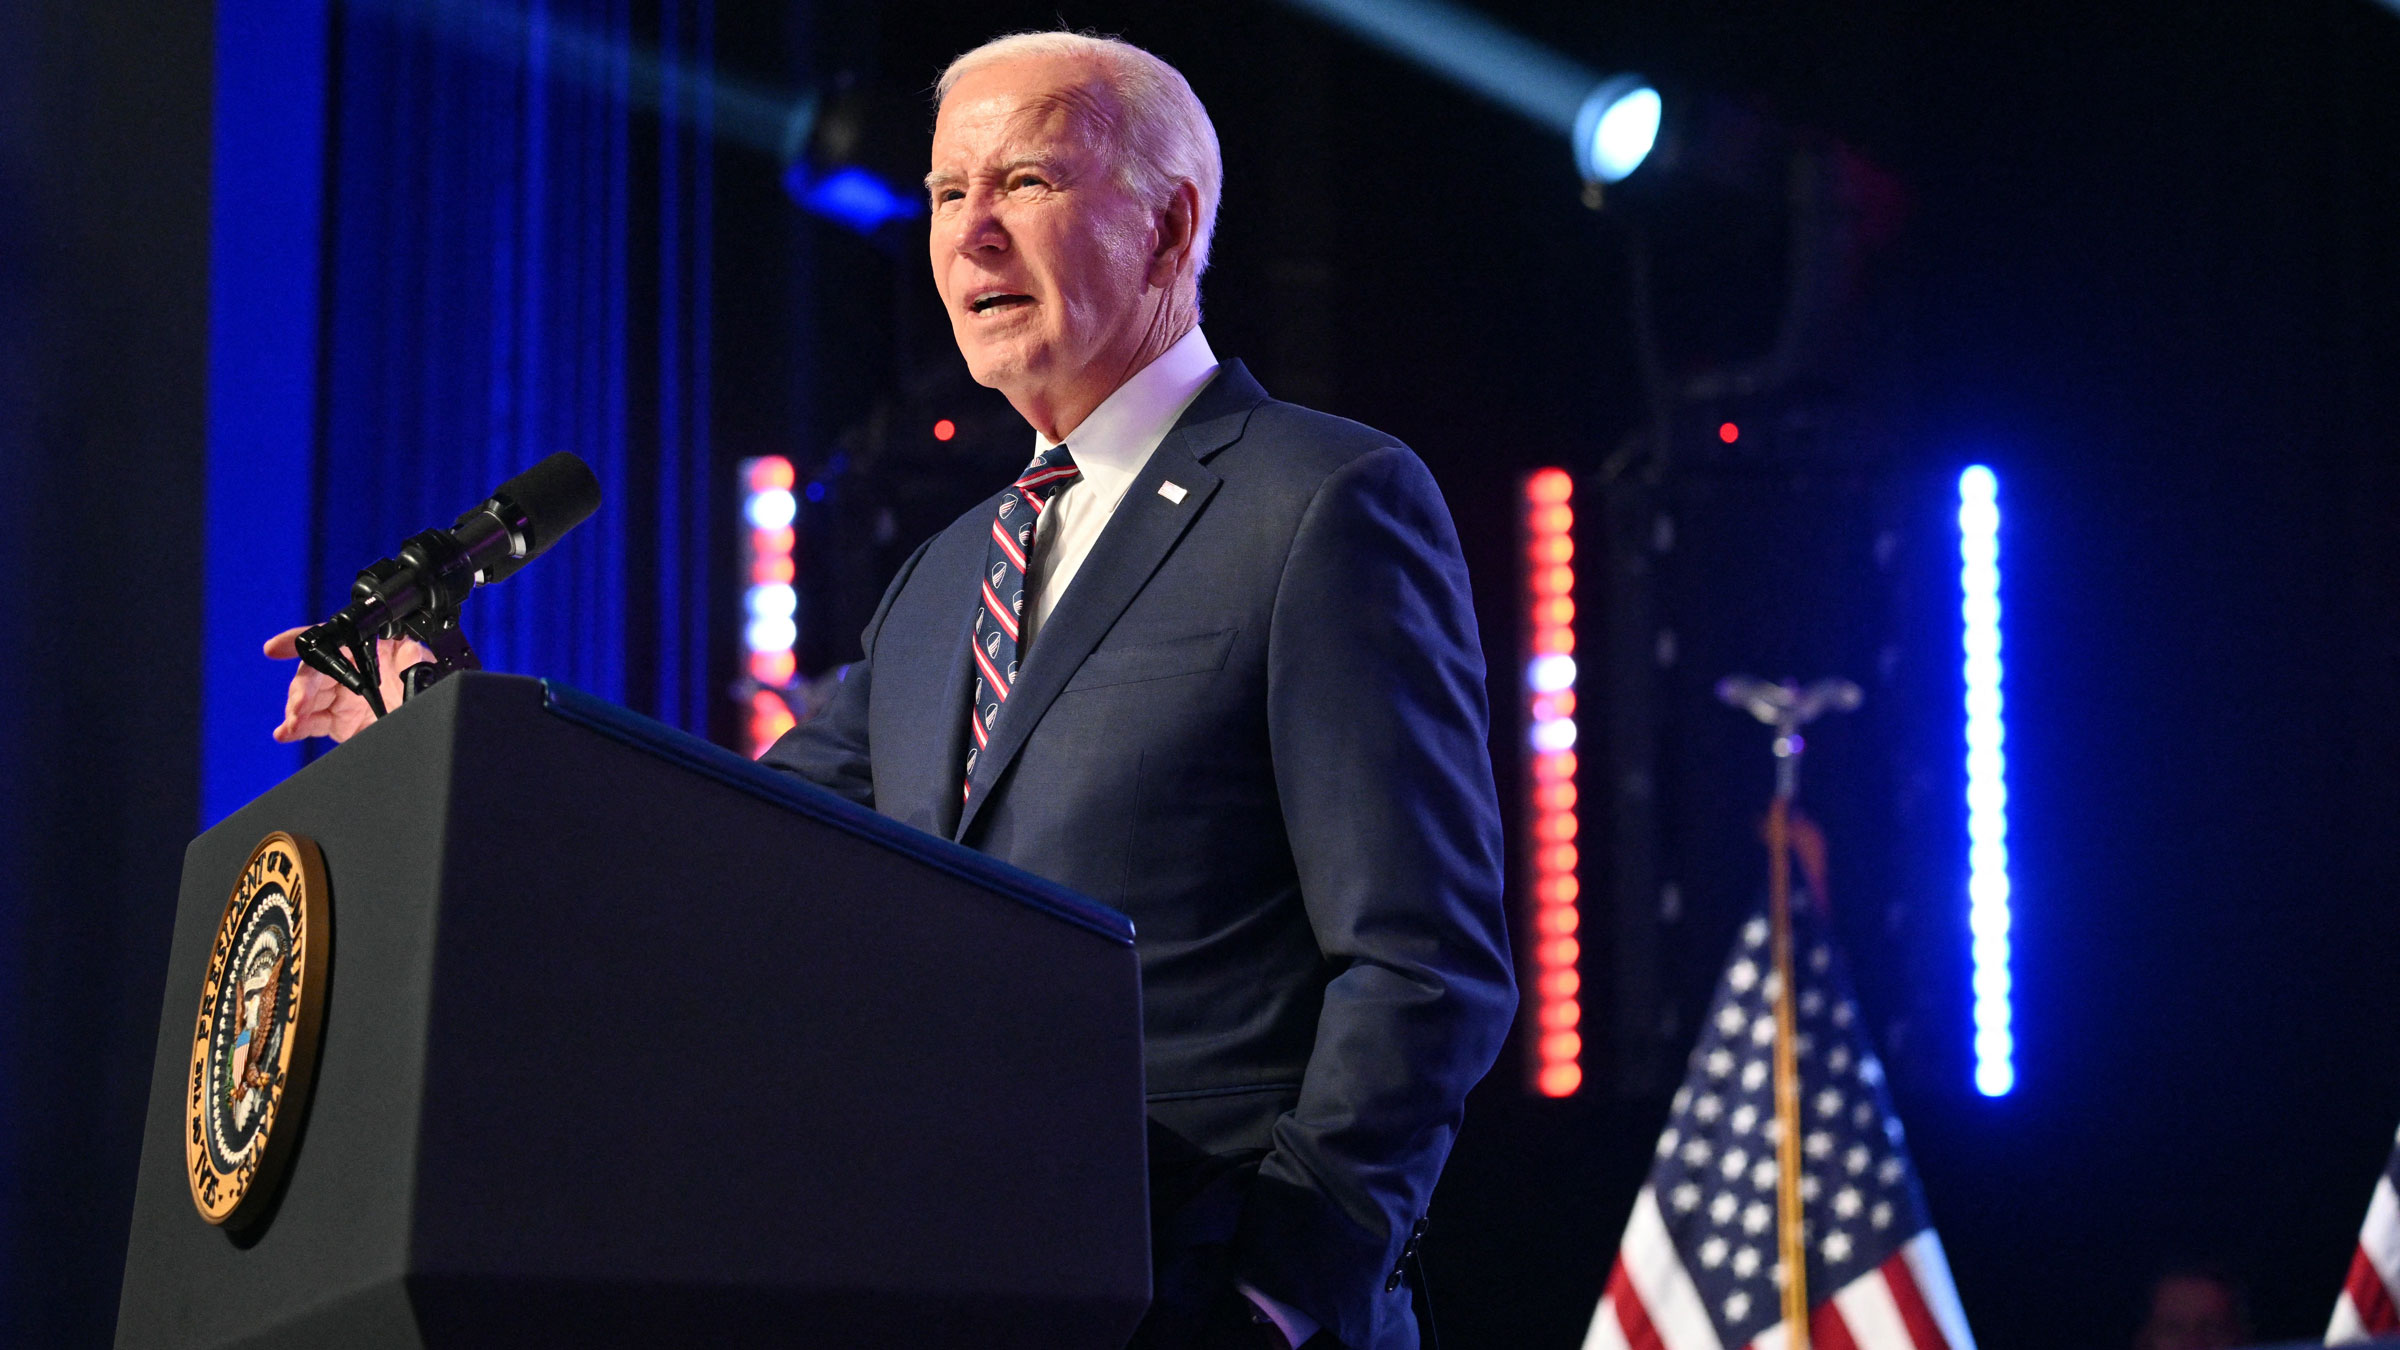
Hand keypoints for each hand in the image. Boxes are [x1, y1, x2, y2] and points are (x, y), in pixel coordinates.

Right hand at [264, 626, 430, 743]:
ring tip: (294, 724)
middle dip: (301, 688)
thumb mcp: (425, 668)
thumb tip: (412, 653)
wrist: (434, 726)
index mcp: (367, 649)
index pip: (329, 640)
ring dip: (296, 710)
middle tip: (299, 707)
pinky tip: (285, 733)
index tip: (275, 648)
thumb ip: (415, 658)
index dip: (298, 641)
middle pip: (313, 673)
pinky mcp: (340, 721)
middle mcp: (351, 670)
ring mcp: (343, 696)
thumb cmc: (429, 687)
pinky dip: (296, 727)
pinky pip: (312, 722)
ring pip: (308, 698)